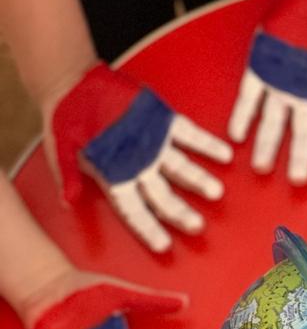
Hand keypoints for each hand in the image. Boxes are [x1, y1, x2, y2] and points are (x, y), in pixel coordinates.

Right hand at [49, 63, 232, 251]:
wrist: (74, 82)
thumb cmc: (64, 117)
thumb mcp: (60, 145)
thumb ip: (68, 173)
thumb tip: (66, 202)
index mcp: (116, 176)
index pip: (134, 209)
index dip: (148, 227)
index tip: (164, 246)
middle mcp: (140, 166)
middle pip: (163, 196)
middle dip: (179, 212)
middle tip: (198, 226)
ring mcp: (155, 145)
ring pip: (181, 168)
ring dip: (199, 180)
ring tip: (216, 192)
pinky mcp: (164, 122)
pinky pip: (189, 135)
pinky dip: (206, 144)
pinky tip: (223, 155)